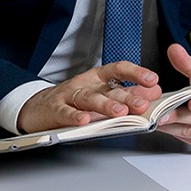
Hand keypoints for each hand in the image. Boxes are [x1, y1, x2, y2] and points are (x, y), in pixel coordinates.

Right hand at [17, 62, 161, 133]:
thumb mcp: (100, 94)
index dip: (136, 73)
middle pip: (108, 89)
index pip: (118, 69)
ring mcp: (69, 96)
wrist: (38, 108)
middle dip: (126, 97)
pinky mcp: (55, 110)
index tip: (152, 80)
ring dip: (105, 105)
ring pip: (89, 99)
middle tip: (142, 104)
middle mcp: (85, 84)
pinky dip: (74, 116)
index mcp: (97, 79)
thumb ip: (126, 94)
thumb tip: (153, 93)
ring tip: (119, 112)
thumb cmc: (73, 101)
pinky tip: (83, 120)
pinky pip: (65, 112)